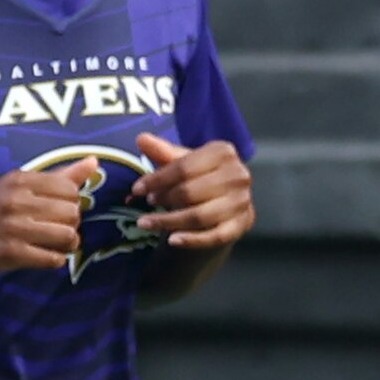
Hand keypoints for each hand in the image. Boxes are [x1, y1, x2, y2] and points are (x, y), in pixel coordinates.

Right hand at [0, 160, 100, 277]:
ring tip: (54, 244)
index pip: (70, 190)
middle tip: (57, 229)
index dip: (71, 203)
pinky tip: (44, 255)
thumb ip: (57, 176)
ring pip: (68, 236)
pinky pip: (54, 259)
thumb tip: (95, 162)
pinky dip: (55, 260)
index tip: (58, 210)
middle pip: (73, 213)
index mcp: (20, 180)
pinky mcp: (12, 254)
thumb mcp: (17, 185)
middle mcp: (17, 201)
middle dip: (71, 224)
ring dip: (67, 244)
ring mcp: (14, 228)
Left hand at [127, 131, 253, 254]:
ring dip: (169, 222)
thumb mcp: (183, 162)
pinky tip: (172, 240)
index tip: (137, 189)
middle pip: (191, 191)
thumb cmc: (201, 177)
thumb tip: (141, 139)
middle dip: (164, 199)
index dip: (157, 179)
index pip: (184, 167)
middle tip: (147, 204)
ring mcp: (242, 201)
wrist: (227, 200)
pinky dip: (192, 240)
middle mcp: (238, 175)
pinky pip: (215, 236)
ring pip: (199, 216)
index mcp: (224, 152)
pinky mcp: (242, 224)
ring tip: (147, 223)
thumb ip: (163, 151)